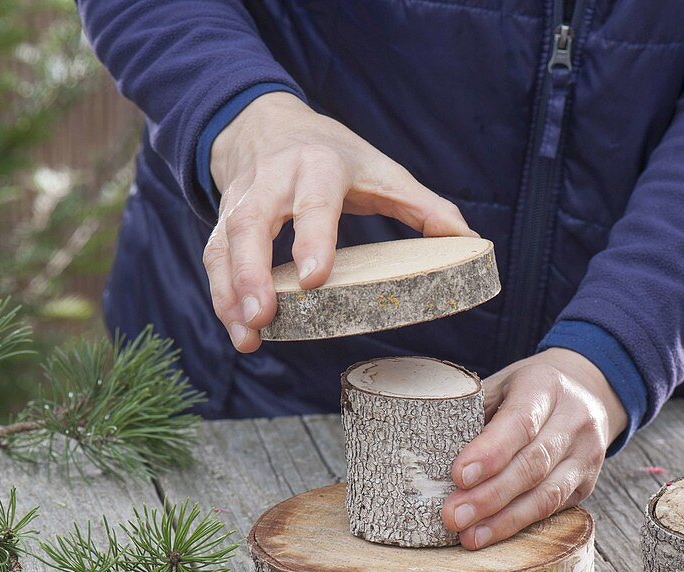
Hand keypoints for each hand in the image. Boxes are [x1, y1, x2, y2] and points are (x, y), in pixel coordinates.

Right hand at [203, 91, 474, 350]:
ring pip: (223, 245)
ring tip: (246, 338)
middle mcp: (272, 181)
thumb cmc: (334, 155)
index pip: (313, 203)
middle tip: (262, 318)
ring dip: (230, 294)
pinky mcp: (221, 220)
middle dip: (252, 273)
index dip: (312, 239)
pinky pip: (213, 258)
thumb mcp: (383, 171)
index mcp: (318, 167)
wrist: (267, 122)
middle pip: (252, 224)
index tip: (315, 279)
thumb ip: (425, 207)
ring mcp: (240, 200)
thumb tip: (470, 243)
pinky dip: (221, 295)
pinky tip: (238, 330)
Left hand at [442, 348, 627, 549]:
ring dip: (504, 520)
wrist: (582, 393)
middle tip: (453, 515)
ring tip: (469, 536)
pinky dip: (520, 524)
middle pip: (532, 464)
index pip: (520, 422)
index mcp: (546, 386)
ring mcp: (587, 453)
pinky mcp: (587, 482)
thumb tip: (431, 456)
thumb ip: (475, 413)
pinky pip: (554, 508)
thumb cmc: (525, 393)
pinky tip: (492, 534)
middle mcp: (575, 418)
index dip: (490, 452)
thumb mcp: (501, 386)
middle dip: (490, 495)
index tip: (459, 476)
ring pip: (547, 494)